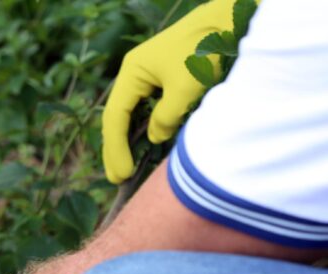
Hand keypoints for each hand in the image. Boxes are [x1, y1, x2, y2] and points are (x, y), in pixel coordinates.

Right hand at [102, 0, 242, 183]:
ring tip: (126, 169)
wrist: (231, 20)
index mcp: (132, 72)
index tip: (122, 174)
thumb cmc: (207, 50)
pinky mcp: (164, 79)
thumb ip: (166, 117)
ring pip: (130, 115)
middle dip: (115, 150)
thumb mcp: (185, 88)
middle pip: (117, 118)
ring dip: (127, 142)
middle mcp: (135, 74)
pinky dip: (142, 130)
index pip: (115, 117)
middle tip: (116, 179)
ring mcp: (148, 76)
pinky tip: (144, 147)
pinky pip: (145, 110)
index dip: (116, 149)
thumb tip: (154, 137)